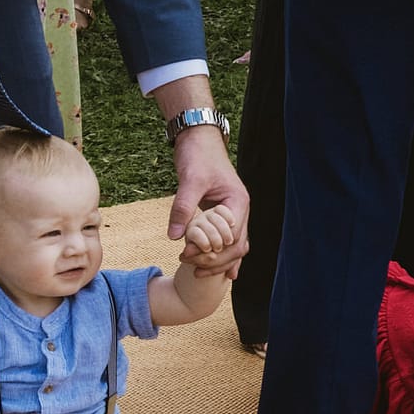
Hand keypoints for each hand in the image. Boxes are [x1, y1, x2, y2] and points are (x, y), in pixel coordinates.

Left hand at [169, 127, 249, 278]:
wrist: (198, 139)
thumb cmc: (197, 156)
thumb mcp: (189, 180)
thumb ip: (183, 207)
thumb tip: (174, 236)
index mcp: (237, 203)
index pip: (232, 238)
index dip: (212, 251)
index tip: (188, 255)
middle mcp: (240, 211)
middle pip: (236, 247)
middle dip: (214, 261)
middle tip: (188, 265)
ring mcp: (233, 213)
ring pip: (234, 247)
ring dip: (218, 262)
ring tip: (196, 273)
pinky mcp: (222, 214)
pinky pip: (226, 240)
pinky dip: (222, 256)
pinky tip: (221, 273)